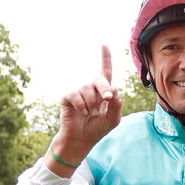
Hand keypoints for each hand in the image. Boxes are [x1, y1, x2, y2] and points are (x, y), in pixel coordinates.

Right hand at [47, 46, 121, 175]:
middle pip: (100, 79)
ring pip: (87, 89)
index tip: (104, 45)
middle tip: (106, 99)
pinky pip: (76, 95)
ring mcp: (79, 92)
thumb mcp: (113, 119)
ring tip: (92, 114)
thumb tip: (115, 88)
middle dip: (104, 89)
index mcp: (104, 91)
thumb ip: (116, 105)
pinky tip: (83, 113)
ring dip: (92, 104)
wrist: (82, 139)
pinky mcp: (68, 97)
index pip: (106, 71)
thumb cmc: (99, 128)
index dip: (105, 58)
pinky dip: (82, 106)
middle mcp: (91, 89)